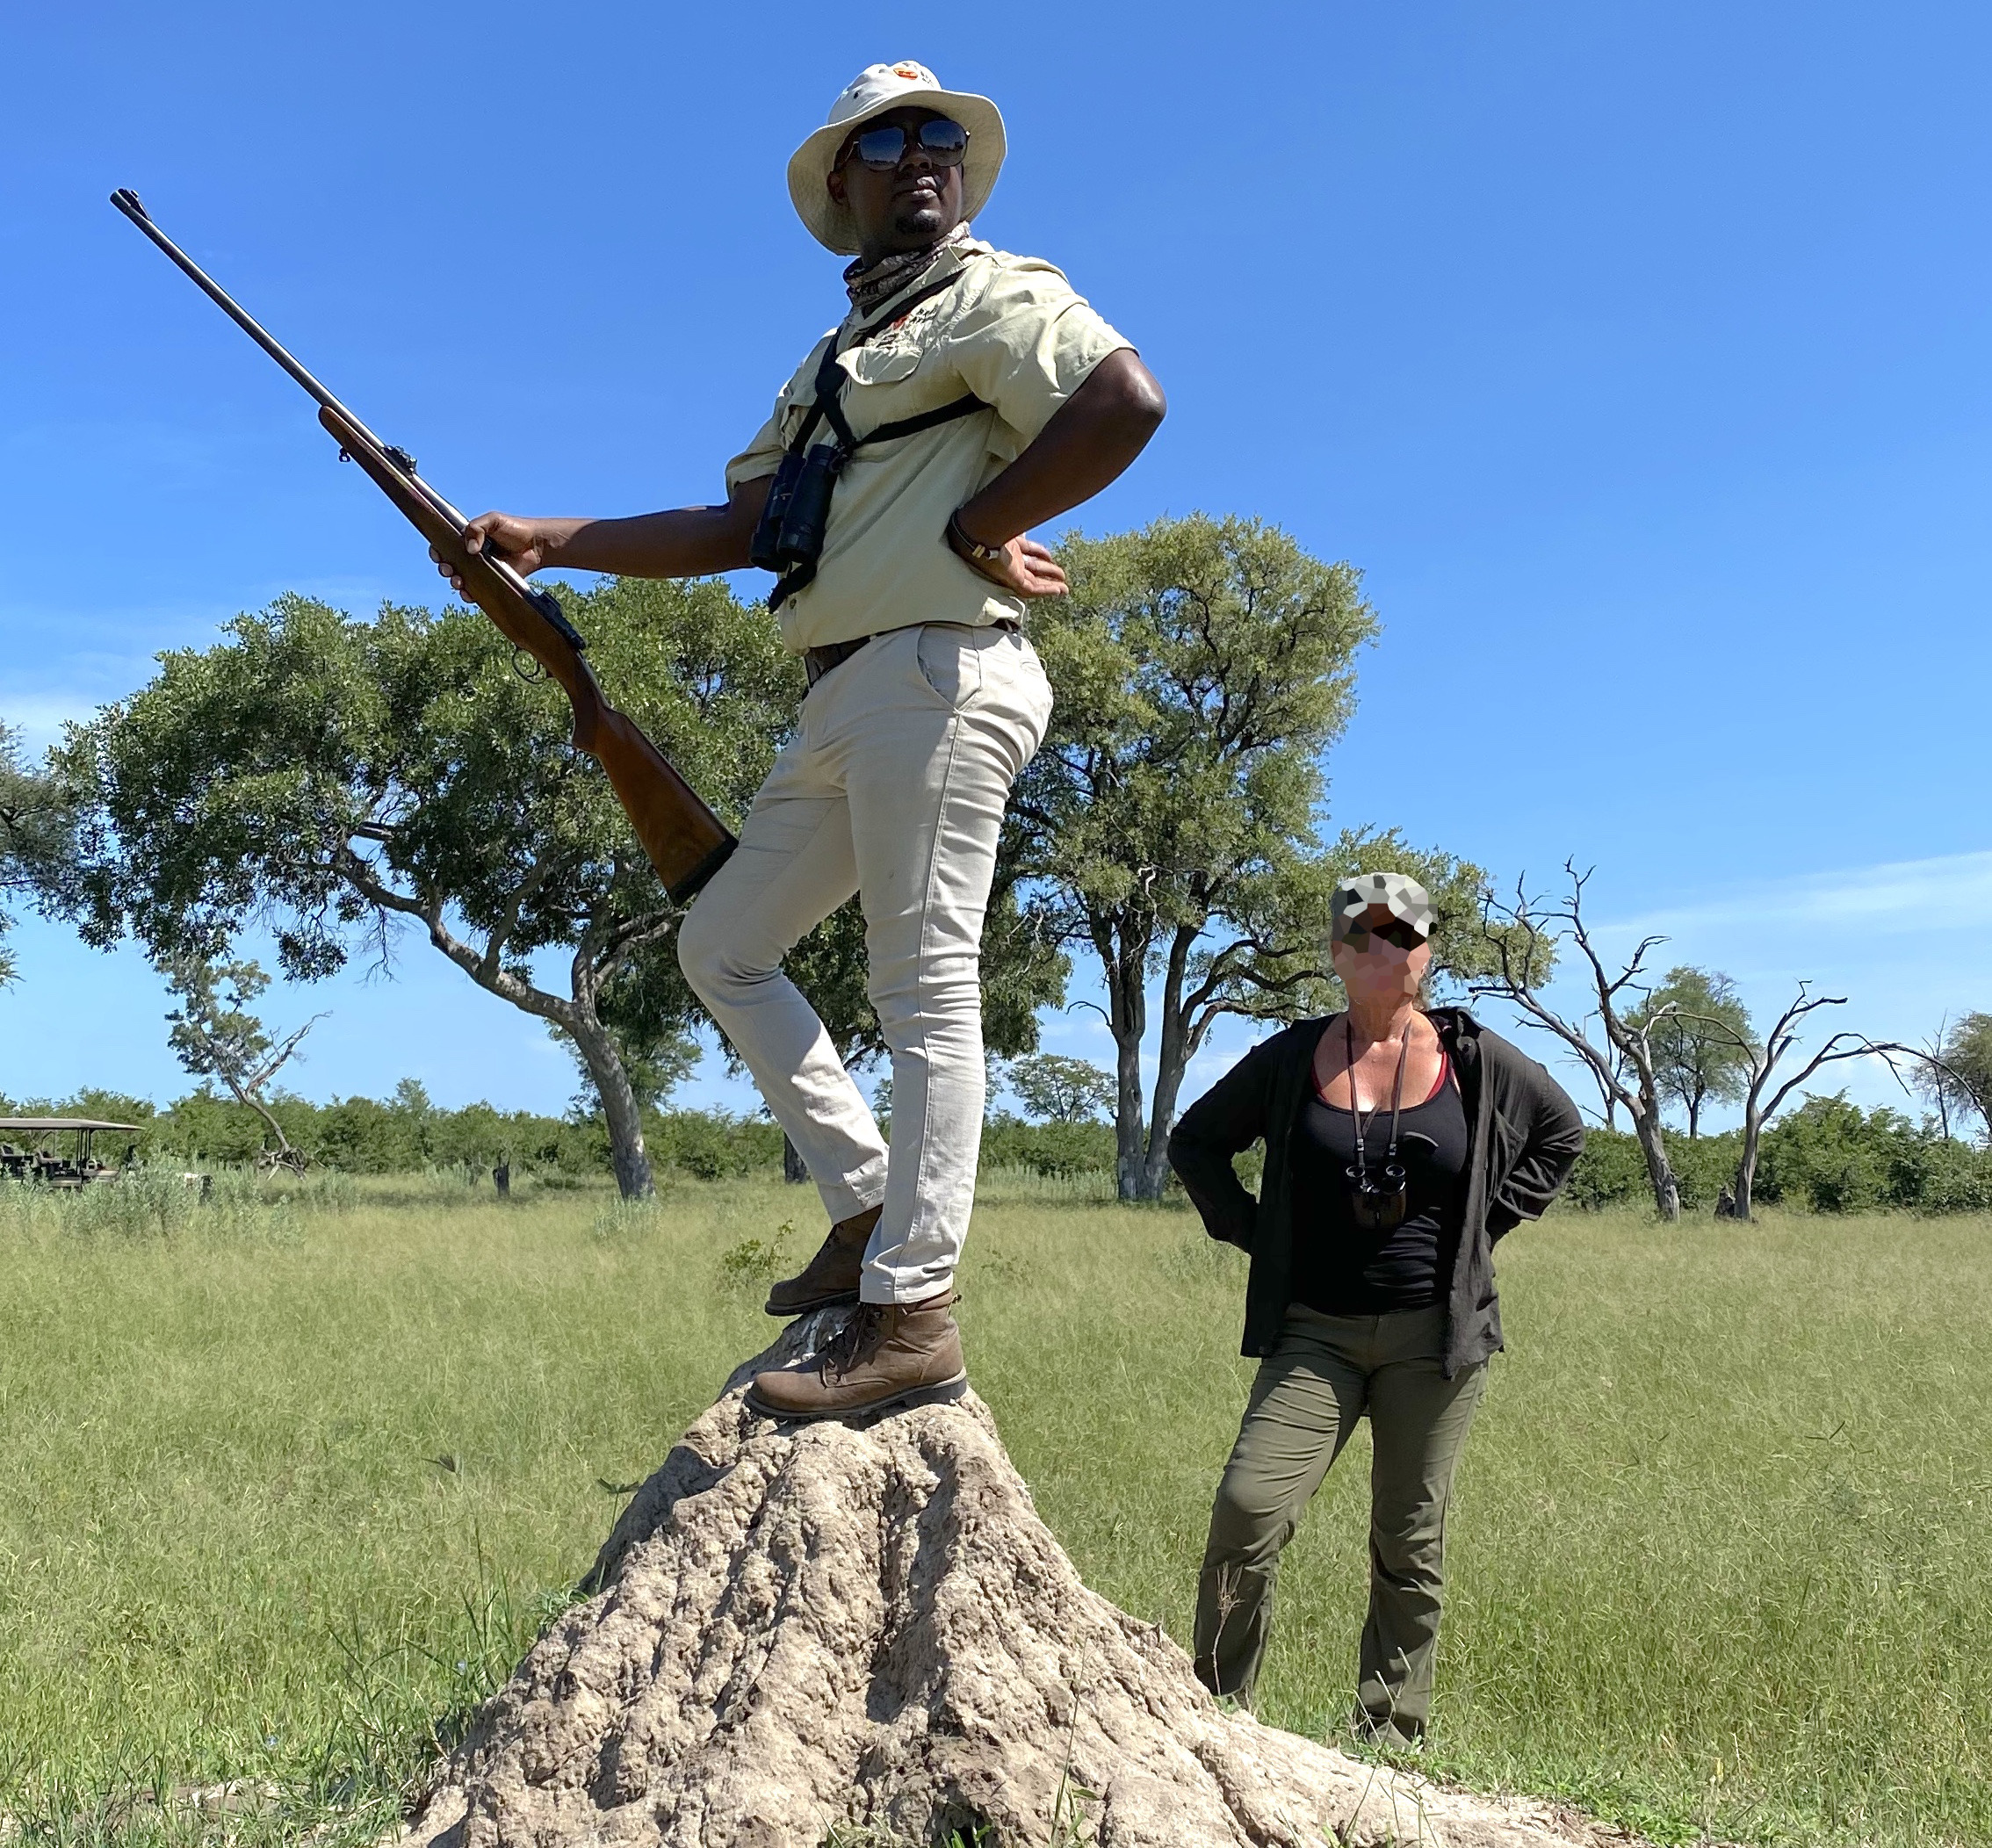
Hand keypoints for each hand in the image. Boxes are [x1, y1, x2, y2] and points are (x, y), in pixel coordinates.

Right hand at [429, 513, 551, 593]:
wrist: (536, 545)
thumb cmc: (515, 529)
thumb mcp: (493, 520)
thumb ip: (477, 527)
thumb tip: (469, 549)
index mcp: (468, 540)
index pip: (446, 546)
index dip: (437, 551)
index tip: (438, 554)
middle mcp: (471, 556)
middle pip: (449, 565)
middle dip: (444, 568)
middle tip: (449, 569)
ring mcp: (481, 571)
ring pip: (460, 580)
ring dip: (454, 582)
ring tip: (459, 581)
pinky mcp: (492, 583)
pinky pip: (476, 592)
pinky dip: (469, 595)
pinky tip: (469, 594)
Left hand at [949, 527, 1067, 598]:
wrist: (980, 531)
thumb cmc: (991, 524)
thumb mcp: (1012, 520)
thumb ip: (1021, 518)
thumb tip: (1031, 505)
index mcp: (1009, 544)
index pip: (1028, 550)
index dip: (1041, 553)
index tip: (1051, 557)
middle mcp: (1010, 558)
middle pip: (1033, 567)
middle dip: (1048, 571)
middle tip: (1062, 575)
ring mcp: (1011, 570)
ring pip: (1034, 580)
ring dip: (1050, 582)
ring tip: (1064, 587)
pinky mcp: (1011, 579)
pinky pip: (1031, 589)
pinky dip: (1046, 590)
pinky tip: (1058, 590)